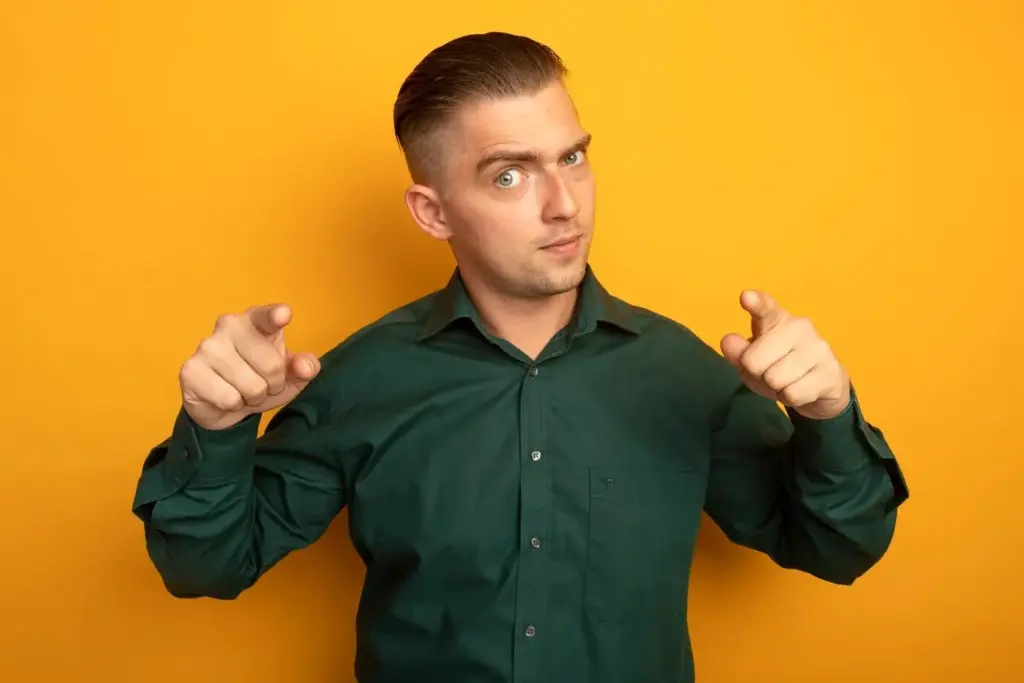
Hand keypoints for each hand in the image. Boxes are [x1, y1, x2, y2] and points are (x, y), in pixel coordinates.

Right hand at [179, 304, 320, 430]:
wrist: (223, 404)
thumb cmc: (259, 379)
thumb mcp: (288, 376)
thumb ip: (303, 368)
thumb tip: (307, 368)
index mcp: (255, 320)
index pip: (266, 316)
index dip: (275, 316)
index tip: (284, 316)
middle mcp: (229, 326)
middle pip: (271, 364)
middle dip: (273, 385)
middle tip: (262, 385)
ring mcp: (207, 346)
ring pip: (251, 386)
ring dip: (253, 397)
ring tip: (243, 391)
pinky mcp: (190, 370)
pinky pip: (228, 398)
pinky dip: (233, 405)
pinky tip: (224, 397)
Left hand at [720, 290, 850, 419]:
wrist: (822, 385)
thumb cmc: (779, 366)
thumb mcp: (752, 361)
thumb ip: (738, 352)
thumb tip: (728, 341)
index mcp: (775, 318)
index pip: (765, 307)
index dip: (755, 303)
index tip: (746, 297)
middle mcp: (800, 326)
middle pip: (754, 362)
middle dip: (757, 374)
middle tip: (772, 371)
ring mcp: (818, 347)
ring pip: (774, 380)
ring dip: (775, 387)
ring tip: (788, 380)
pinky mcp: (830, 371)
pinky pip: (792, 394)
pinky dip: (790, 398)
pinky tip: (801, 388)